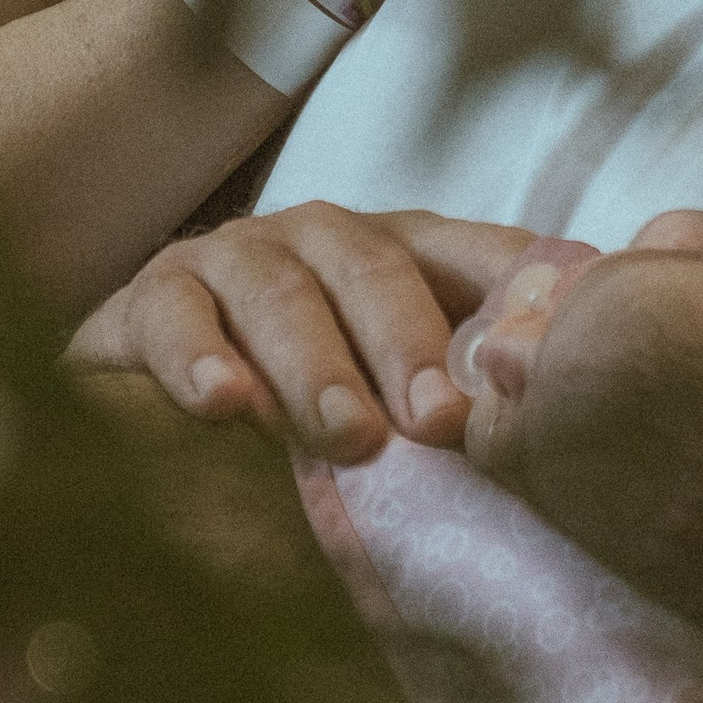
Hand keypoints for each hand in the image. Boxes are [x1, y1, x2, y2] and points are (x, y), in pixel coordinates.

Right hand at [66, 205, 542, 460]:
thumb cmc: (298, 422)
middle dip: (411, 343)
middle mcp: (321, 242)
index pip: (475, 255)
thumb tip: (560, 460)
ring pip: (282, 294)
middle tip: (439, 421)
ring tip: (349, 437)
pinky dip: (200, 360)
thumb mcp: (388, 415)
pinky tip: (224, 405)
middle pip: (375, 267)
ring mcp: (232, 260)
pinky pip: (176, 317)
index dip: (511, 295)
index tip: (535, 364)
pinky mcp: (150, 298)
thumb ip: (454, 421)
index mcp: (400, 259)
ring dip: (319, 367)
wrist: (142, 417)